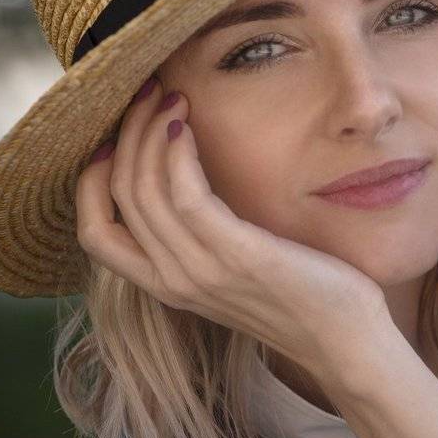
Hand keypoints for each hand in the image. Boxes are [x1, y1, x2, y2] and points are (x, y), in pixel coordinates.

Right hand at [74, 76, 390, 374]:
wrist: (345, 342)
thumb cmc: (300, 296)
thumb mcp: (234, 269)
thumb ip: (202, 239)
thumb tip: (186, 183)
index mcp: (164, 286)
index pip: (94, 232)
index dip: (92, 179)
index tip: (114, 137)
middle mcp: (172, 281)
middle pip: (120, 195)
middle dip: (126, 134)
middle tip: (148, 94)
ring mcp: (201, 270)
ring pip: (144, 188)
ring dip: (149, 132)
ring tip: (171, 97)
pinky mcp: (237, 256)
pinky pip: (187, 195)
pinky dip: (177, 152)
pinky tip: (187, 124)